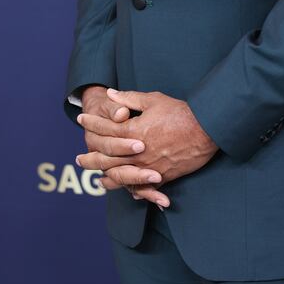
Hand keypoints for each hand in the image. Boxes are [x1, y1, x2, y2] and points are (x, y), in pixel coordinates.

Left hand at [76, 89, 219, 202]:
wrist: (206, 129)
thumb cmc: (180, 112)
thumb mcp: (154, 100)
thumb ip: (129, 98)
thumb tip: (110, 94)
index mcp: (133, 131)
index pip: (105, 127)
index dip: (92, 122)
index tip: (81, 118)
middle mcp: (136, 152)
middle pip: (106, 158)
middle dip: (90, 157)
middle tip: (78, 159)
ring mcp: (147, 167)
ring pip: (120, 176)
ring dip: (105, 177)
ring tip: (96, 178)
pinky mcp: (161, 177)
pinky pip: (141, 188)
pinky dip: (131, 189)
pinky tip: (124, 190)